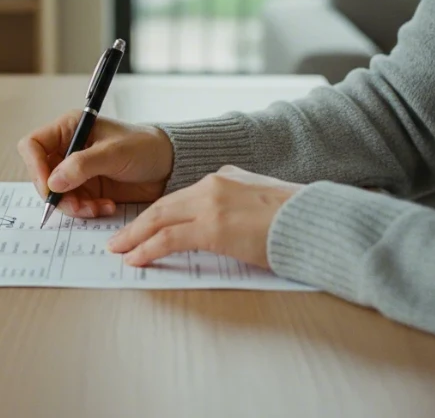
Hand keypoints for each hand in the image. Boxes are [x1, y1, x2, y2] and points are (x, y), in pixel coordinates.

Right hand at [17, 111, 173, 217]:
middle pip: (41, 174)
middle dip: (57, 194)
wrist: (169, 167)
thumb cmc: (145, 147)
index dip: (35, 167)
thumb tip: (53, 182)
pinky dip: (86, 210)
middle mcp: (68, 148)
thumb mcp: (114, 153)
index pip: (33, 145)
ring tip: (97, 208)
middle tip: (78, 205)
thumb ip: (82, 165)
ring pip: (56, 194)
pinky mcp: (87, 189)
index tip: (50, 187)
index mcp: (70, 128)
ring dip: (74, 206)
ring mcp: (76, 171)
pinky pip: (74, 205)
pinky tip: (106, 207)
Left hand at [107, 166, 303, 270]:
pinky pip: (169, 238)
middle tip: (118, 237)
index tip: (144, 224)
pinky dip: (148, 248)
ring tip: (118, 249)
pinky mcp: (213, 227)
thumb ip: (238, 200)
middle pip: (164, 204)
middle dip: (138, 222)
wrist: (316, 219)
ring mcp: (211, 204)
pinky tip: (136, 258)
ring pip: (160, 217)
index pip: (181, 196)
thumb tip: (225, 216)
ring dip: (135, 235)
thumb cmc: (297, 216)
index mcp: (224, 177)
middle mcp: (213, 184)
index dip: (158, 212)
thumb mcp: (262, 197)